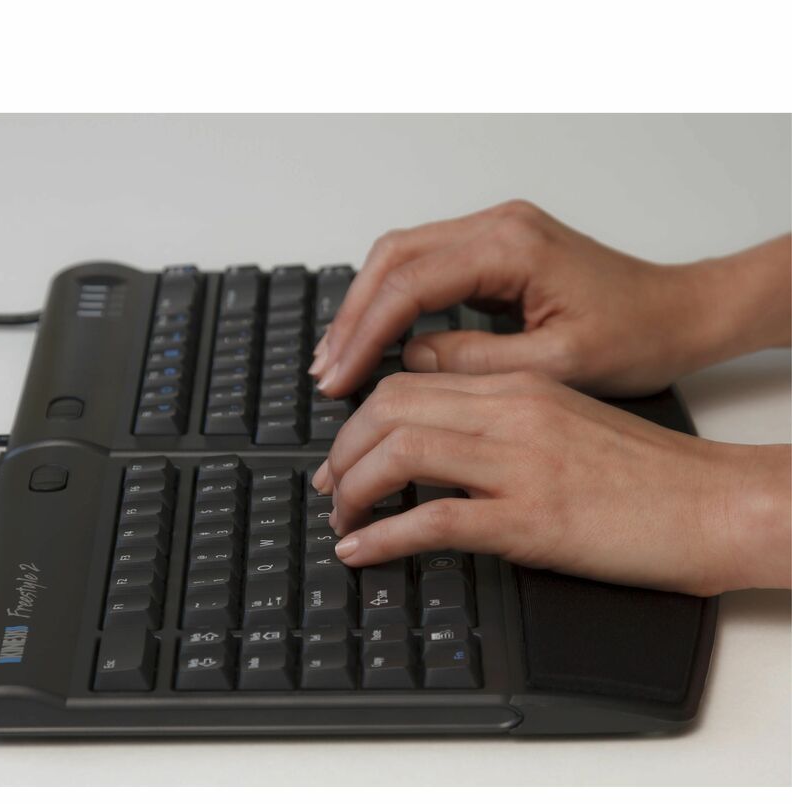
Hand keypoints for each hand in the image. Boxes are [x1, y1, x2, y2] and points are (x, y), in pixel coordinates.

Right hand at [309, 201, 791, 397]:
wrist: (679, 314)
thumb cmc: (637, 334)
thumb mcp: (555, 364)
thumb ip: (474, 361)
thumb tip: (409, 361)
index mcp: (511, 247)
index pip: (411, 282)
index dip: (366, 332)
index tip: (339, 375)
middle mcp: (498, 227)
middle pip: (393, 257)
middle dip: (352, 315)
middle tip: (326, 369)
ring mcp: (495, 234)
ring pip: (402, 257)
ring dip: (365, 306)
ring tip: (338, 356)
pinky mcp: (495, 251)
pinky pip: (425, 267)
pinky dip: (392, 302)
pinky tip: (376, 336)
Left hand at [311, 371, 790, 595]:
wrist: (712, 502)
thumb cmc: (645, 472)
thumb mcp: (563, 423)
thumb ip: (500, 422)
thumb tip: (437, 446)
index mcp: (518, 386)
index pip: (410, 382)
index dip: (360, 419)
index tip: (344, 452)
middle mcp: (512, 413)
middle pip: (390, 409)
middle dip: (342, 450)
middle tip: (327, 487)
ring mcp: (520, 465)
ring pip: (400, 454)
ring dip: (353, 490)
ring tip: (340, 520)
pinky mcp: (532, 520)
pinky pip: (433, 520)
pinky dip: (382, 536)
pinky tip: (361, 551)